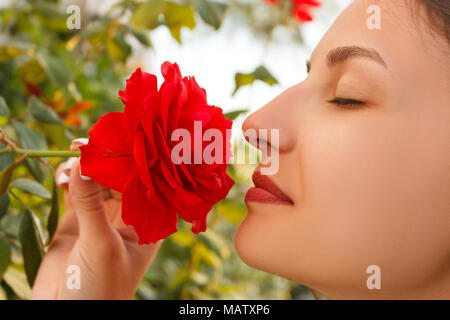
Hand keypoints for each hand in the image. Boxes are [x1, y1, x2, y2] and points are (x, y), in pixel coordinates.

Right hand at [30, 139, 161, 299]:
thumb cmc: (101, 288)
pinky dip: (70, 179)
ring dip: (86, 167)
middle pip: (121, 177)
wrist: (68, 315)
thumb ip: (91, 205)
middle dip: (107, 159)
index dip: (135, 160)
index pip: (146, 184)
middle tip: (88, 142)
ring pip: (97, 181)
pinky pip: (76, 191)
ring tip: (73, 156)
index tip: (120, 139)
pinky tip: (64, 175)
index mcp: (149, 223)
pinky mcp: (77, 220)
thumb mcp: (101, 245)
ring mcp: (102, 216)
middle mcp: (128, 216)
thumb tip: (81, 161)